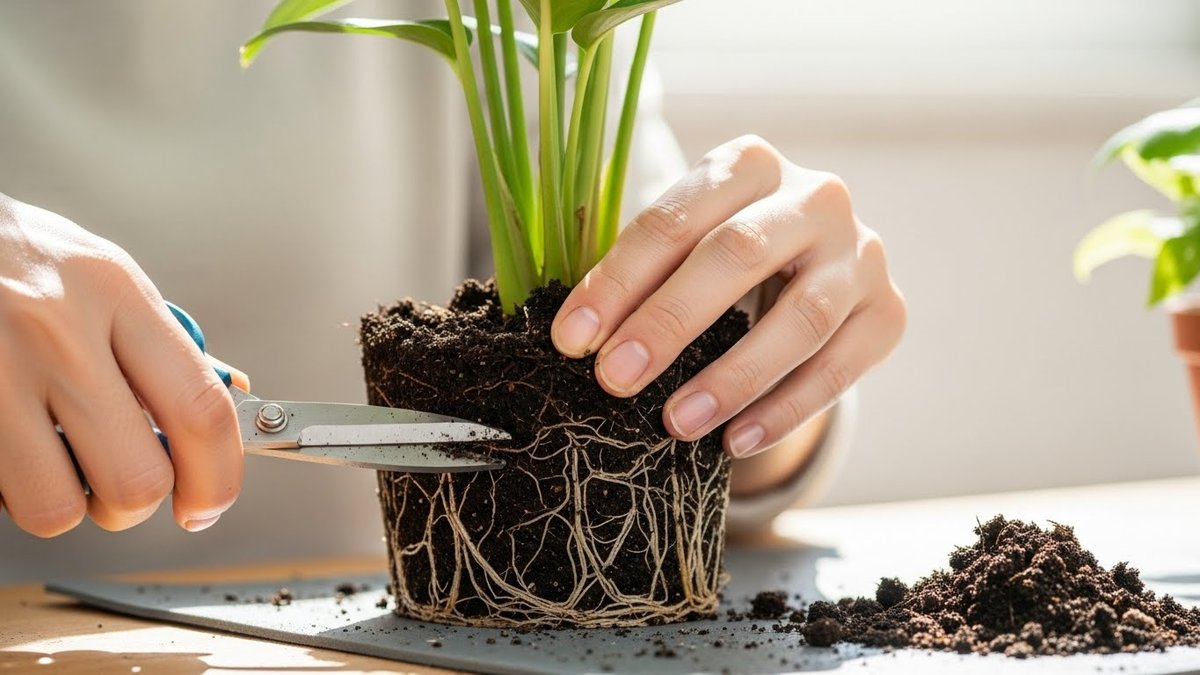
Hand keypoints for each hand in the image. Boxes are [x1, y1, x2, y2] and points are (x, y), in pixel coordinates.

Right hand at [0, 193, 241, 536]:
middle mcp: (58, 331)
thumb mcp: (99, 277)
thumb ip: (162, 339)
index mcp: (115, 293)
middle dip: (133, 504)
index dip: (217, 477)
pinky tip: (6, 447)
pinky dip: (6, 491)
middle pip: (137, 477)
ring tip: (46, 464)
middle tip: (116, 490)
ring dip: (61, 504)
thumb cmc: (13, 257)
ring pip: (57, 507)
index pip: (200, 410)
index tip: (206, 504)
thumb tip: (232, 394)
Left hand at [551, 136, 904, 458]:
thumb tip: (578, 338)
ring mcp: (861, 254)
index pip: (675, 219)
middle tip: (616, 378)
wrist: (816, 267)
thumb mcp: (686, 244)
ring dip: (732, 377)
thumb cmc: (724, 256)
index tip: (572, 338)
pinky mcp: (888, 311)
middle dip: (668, 322)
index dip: (619, 280)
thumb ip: (641, 276)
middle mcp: (815, 197)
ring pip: (801, 318)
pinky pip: (839, 369)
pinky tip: (736, 441)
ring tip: (677, 423)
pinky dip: (785, 410)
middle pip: (736, 255)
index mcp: (750, 163)